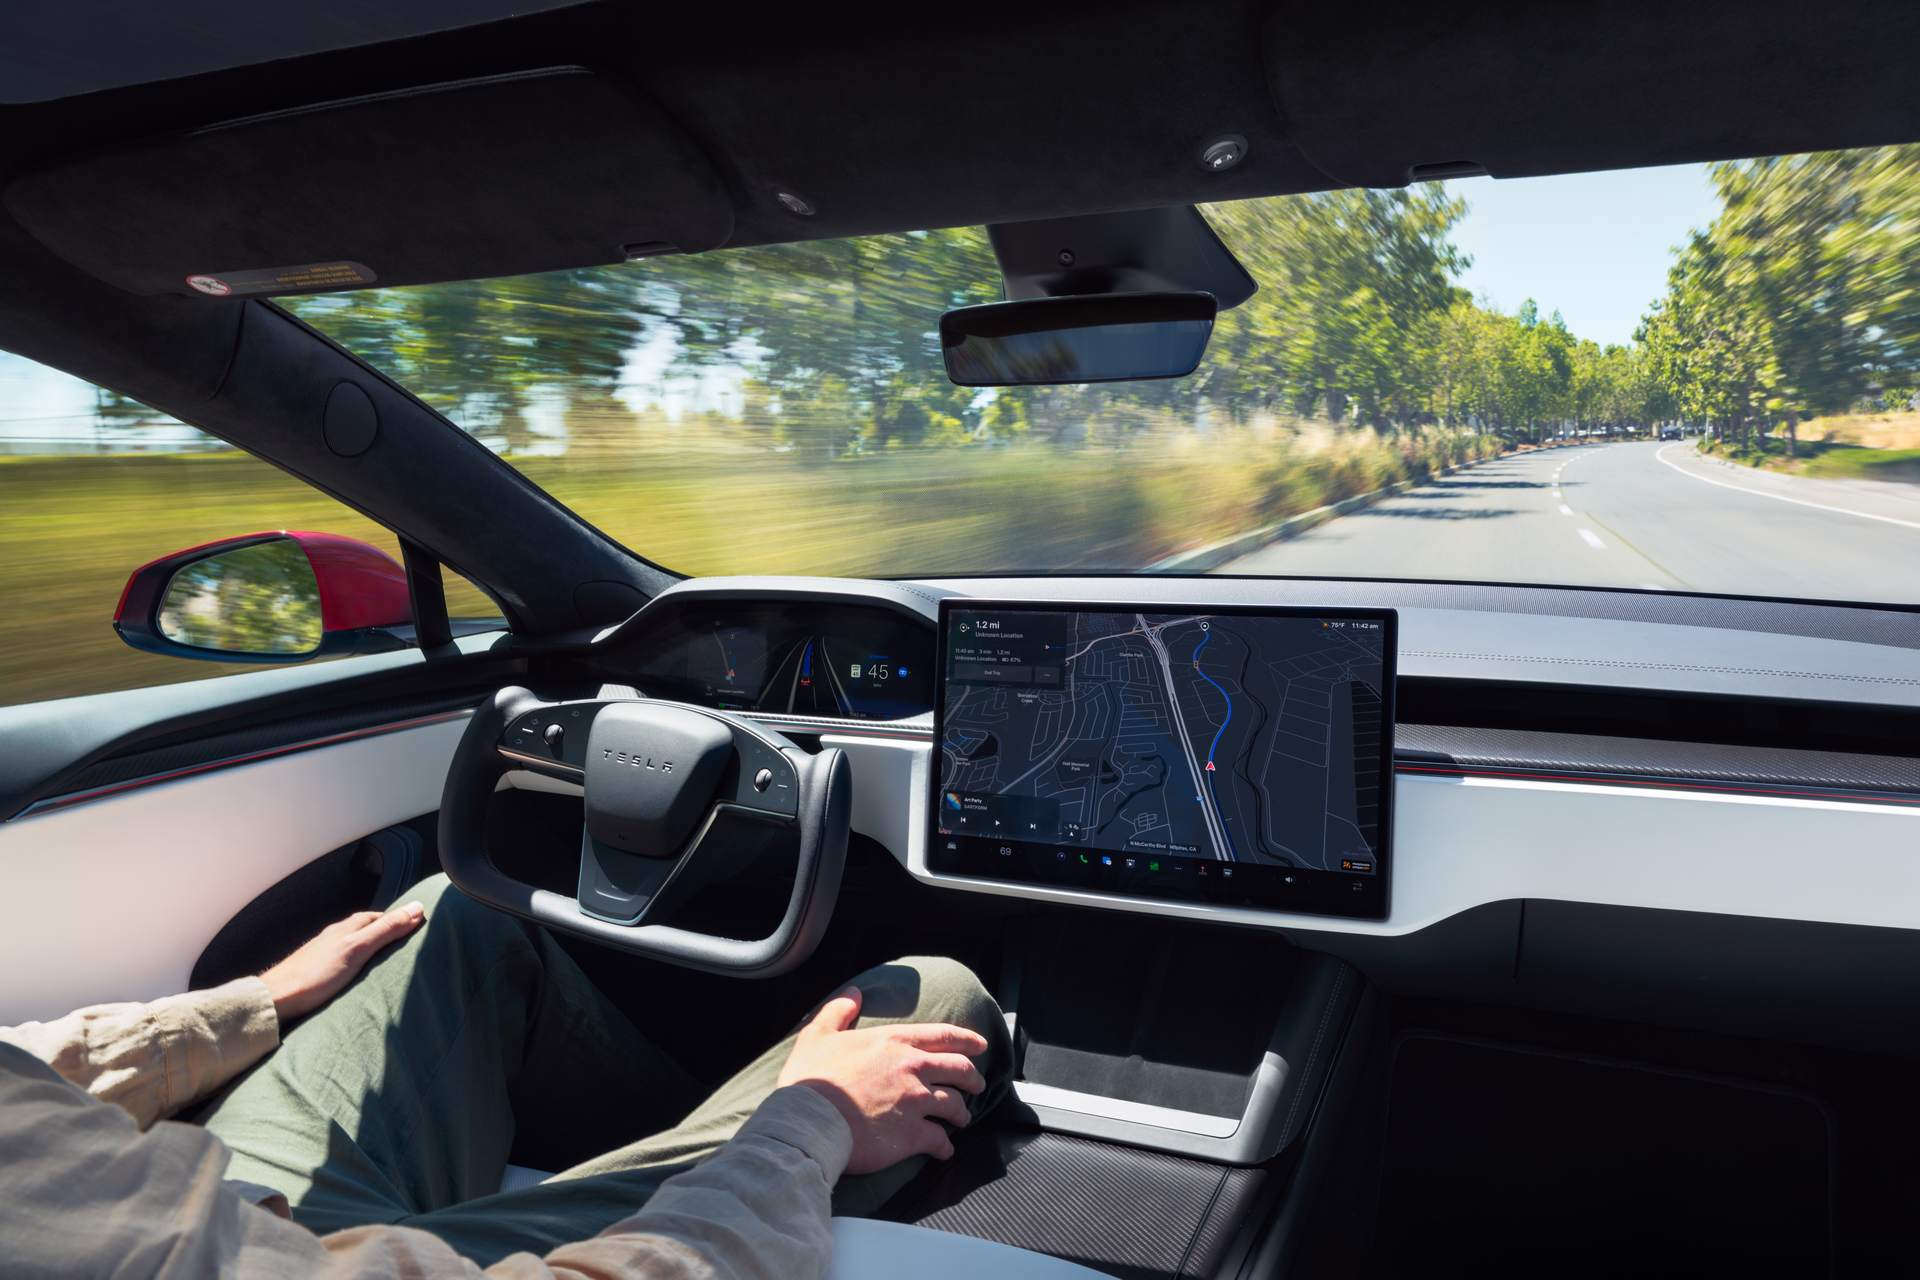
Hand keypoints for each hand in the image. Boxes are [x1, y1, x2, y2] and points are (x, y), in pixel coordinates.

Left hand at [260, 901, 425, 1023]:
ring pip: (353, 945)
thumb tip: (418, 907)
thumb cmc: (317, 974)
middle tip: (406, 944)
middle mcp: (334, 936)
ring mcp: (323, 954)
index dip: (398, 920)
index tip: (417, 927)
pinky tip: (358, 977)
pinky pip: (343, 961)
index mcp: (346, 928)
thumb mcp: (358, 949)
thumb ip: (387, 929)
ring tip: (386, 962)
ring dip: (370, 949)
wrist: (276, 999)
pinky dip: (356, 964)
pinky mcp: (316, 972)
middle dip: (385, 933)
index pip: (379, 917)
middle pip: (365, 929)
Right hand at [776, 985, 989, 1174]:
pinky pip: (940, 1140)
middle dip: (973, 1077)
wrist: (810, 1121)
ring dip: (962, 1113)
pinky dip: (945, 1147)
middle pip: (959, 1069)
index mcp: (895, 1041)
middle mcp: (913, 1067)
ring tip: (961, 1120)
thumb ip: (838, 1010)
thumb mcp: (819, 1034)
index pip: (943, 1036)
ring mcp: (917, 1102)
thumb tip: (853, 992)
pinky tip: (944, 1151)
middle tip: (977, 1084)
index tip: (981, 1045)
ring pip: (955, 1105)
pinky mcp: (913, 1135)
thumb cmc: (811, 1078)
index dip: (967, 1040)